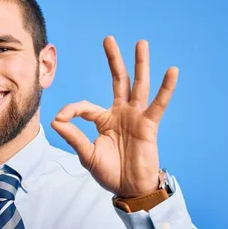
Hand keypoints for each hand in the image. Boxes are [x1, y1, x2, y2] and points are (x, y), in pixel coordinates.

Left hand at [51, 36, 177, 197]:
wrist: (129, 189)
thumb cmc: (110, 172)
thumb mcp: (87, 154)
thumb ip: (73, 136)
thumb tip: (55, 120)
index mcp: (103, 120)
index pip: (85, 106)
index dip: (71, 111)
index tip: (61, 119)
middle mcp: (120, 114)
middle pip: (117, 81)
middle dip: (113, 60)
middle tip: (108, 39)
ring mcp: (135, 117)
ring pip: (138, 85)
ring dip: (140, 64)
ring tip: (141, 43)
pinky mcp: (149, 125)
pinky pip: (158, 104)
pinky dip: (166, 88)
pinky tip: (172, 71)